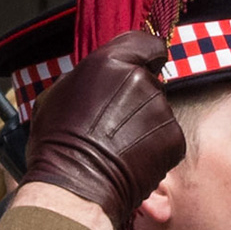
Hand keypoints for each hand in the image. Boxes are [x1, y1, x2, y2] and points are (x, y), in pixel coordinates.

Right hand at [18, 31, 184, 229]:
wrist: (75, 186)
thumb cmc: (57, 143)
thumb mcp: (56, 95)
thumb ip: (86, 78)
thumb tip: (98, 79)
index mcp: (110, 62)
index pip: (148, 44)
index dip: (148, 56)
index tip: (146, 65)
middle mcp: (141, 80)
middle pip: (150, 82)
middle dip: (136, 99)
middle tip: (113, 124)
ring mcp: (161, 110)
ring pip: (158, 112)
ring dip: (144, 125)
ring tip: (118, 147)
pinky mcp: (174, 139)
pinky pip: (167, 138)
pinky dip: (154, 148)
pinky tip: (131, 160)